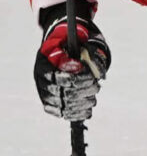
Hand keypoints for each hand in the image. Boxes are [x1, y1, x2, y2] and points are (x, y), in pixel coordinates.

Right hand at [34, 2, 109, 120]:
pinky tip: (87, 111)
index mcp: (44, 64)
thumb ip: (82, 46)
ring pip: (62, 104)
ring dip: (82, 103)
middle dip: (83, 91)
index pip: (57, 76)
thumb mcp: (74, 41)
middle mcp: (41, 80)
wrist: (58, 53)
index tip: (91, 76)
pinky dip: (76, 114)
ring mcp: (44, 93)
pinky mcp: (50, 103)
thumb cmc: (68, 47)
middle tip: (96, 87)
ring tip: (92, 99)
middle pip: (62, 92)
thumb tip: (88, 58)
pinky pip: (61, 113)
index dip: (76, 78)